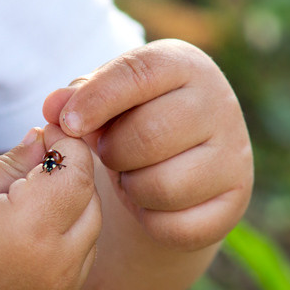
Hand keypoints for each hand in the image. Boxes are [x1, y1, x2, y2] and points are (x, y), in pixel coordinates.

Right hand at [0, 127, 99, 289]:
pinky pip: (77, 265)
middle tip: (40, 161)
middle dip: (72, 176)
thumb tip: (46, 138)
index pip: (77, 173)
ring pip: (89, 236)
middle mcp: (54, 265)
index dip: (68, 146)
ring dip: (72, 210)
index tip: (48, 133)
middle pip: (90, 204)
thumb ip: (12, 162)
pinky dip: (65, 243)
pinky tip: (28, 235)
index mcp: (28, 227)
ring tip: (31, 199)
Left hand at [43, 39, 252, 252]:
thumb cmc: (130, 116)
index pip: (137, 74)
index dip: (96, 100)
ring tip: (129, 174)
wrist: (178, 158)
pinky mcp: (235, 200)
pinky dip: (151, 220)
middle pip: (148, 136)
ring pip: (163, 186)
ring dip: (131, 187)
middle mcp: (219, 104)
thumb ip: (76, 98)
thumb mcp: (103, 97)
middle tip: (107, 153)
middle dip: (113, 152)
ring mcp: (234, 154)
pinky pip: (178, 225)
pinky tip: (148, 201)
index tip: (67, 124)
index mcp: (183, 64)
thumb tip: (53, 107)